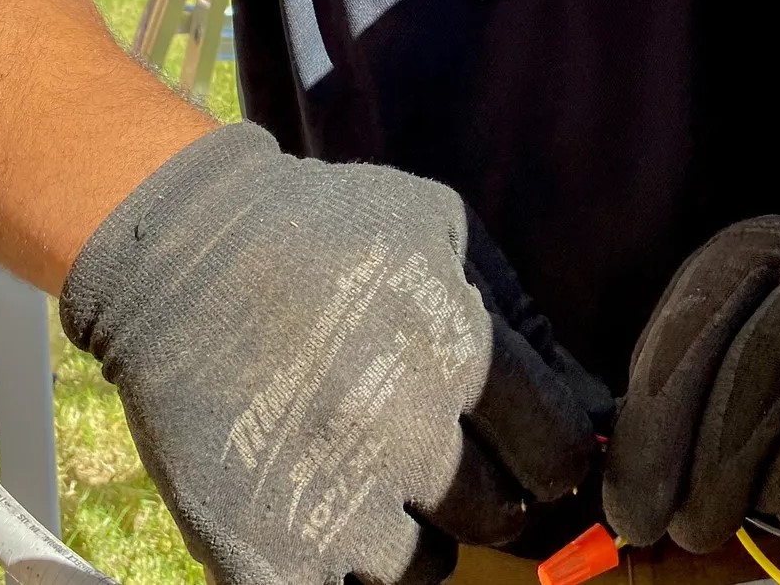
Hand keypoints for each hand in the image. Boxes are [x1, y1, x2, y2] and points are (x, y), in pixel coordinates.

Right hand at [61, 123, 609, 584]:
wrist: (182, 252)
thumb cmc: (326, 229)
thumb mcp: (442, 232)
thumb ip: (521, 316)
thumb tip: (596, 409)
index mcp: (457, 351)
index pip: (559, 453)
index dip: (552, 451)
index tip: (530, 443)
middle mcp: (402, 432)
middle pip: (501, 514)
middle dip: (486, 482)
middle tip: (438, 444)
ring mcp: (330, 500)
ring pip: (427, 569)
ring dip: (417, 530)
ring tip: (374, 467)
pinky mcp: (261, 552)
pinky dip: (346, 568)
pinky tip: (330, 510)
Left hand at [603, 216, 779, 551]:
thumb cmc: (753, 333)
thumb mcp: (698, 334)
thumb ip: (658, 397)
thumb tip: (626, 497)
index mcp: (760, 248)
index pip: (698, 328)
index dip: (657, 427)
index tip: (632, 507)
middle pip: (764, 368)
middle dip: (711, 466)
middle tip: (683, 528)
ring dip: (774, 488)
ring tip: (742, 506)